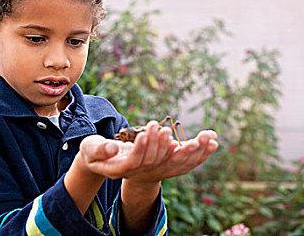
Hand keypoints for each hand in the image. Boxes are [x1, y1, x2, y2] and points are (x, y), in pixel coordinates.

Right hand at [78, 121, 217, 181]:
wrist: (102, 163)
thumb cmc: (93, 153)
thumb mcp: (91, 149)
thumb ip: (101, 149)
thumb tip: (113, 149)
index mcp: (123, 169)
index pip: (138, 160)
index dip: (147, 145)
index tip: (155, 128)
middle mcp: (142, 174)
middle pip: (163, 164)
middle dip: (175, 147)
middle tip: (194, 130)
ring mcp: (154, 172)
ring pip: (179, 165)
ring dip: (194, 150)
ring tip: (208, 136)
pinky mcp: (163, 167)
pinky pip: (185, 163)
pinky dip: (199, 152)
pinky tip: (211, 140)